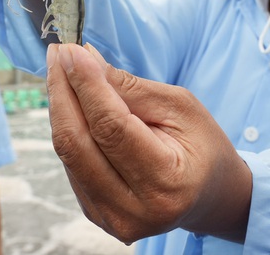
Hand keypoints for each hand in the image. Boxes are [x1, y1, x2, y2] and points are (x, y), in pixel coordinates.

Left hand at [46, 43, 251, 243]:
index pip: (111, 127)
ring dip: (60, 106)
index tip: (69, 50)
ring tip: (63, 69)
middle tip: (58, 52)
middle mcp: (133, 211)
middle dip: (62, 91)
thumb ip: (130, 88)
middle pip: (77, 142)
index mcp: (165, 184)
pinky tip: (73, 101)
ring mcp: (111, 219)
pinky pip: (71, 163)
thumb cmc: (202, 145)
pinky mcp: (96, 214)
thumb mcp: (180, 107)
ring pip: (68, 152)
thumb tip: (84, 60)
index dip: (86, 85)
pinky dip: (69, 127)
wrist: (211, 196)